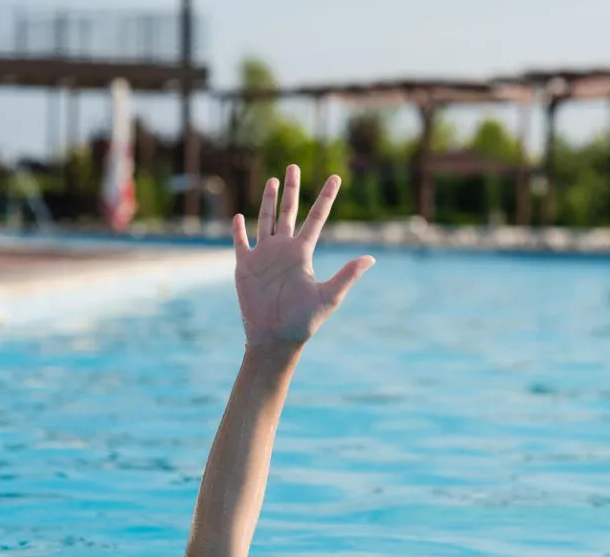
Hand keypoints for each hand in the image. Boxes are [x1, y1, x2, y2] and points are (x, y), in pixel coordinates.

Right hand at [232, 165, 374, 347]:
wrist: (275, 338)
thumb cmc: (303, 321)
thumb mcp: (329, 296)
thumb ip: (347, 275)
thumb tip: (371, 258)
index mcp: (303, 253)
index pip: (316, 218)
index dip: (325, 198)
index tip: (335, 178)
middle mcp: (284, 250)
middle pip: (289, 211)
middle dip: (291, 189)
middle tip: (293, 166)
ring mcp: (263, 256)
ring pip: (265, 220)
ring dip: (268, 200)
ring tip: (272, 179)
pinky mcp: (244, 266)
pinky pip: (240, 242)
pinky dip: (238, 229)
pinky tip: (238, 216)